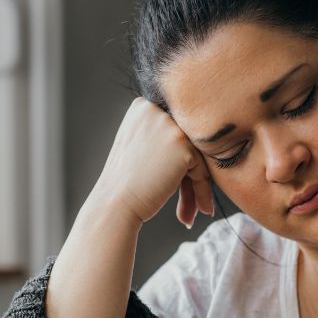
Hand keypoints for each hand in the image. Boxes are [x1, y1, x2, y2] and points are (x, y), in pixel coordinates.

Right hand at [92, 97, 214, 227]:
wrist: (115, 203)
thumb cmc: (126, 183)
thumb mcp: (140, 147)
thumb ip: (164, 139)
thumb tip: (194, 147)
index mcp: (142, 107)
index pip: (175, 130)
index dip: (179, 159)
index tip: (183, 184)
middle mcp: (155, 110)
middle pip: (188, 141)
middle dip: (190, 173)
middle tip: (192, 203)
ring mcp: (169, 125)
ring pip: (198, 155)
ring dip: (198, 185)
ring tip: (194, 210)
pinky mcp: (182, 144)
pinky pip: (202, 168)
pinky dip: (201, 189)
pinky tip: (195, 210)